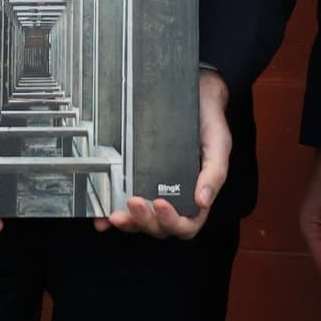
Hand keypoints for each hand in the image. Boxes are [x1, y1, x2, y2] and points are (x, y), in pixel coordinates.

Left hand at [96, 69, 231, 239]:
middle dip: (146, 221)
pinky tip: (102, 215)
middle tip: (134, 202)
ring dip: (128, 222)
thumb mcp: (218, 145)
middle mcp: (174, 197)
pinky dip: (111, 215)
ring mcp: (153, 190)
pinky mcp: (136, 178)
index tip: (162, 203)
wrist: (195, 95)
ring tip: (115, 214)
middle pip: (159, 226)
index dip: (173, 221)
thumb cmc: (209, 122)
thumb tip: (203, 201)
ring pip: (140, 220)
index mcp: (196, 194)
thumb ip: (214, 173)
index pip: (186, 224)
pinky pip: (123, 203)